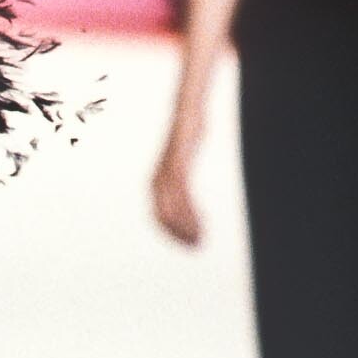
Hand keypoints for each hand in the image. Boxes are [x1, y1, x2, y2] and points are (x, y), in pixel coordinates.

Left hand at [151, 130, 203, 244]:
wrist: (188, 110)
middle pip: (163, 217)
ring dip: (186, 227)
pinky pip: (181, 194)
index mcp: (156, 182)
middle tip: (196, 246)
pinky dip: (190, 211)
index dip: (172, 233)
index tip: (188, 243)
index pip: (159, 217)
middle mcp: (157, 180)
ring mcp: (166, 172)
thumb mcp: (183, 159)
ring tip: (200, 239)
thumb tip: (185, 191)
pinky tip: (201, 221)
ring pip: (172, 209)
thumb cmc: (187, 135)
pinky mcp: (178, 164)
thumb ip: (181, 176)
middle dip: (178, 234)